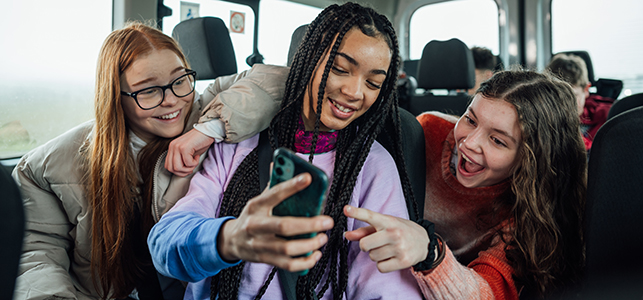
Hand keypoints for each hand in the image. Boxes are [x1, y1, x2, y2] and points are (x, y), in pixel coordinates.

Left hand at [166, 128, 214, 176]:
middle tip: (191, 167)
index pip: (168, 166)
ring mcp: (177, 147)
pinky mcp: (184, 148)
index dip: (177, 172)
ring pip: (177, 168)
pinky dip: (194, 163)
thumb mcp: (188, 152)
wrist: (208, 131)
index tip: (187, 169)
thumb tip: (181, 171)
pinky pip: (188, 163)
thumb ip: (181, 160)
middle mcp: (172, 147)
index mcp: (172, 148)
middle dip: (183, 172)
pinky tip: (197, 157)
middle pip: (171, 168)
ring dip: (188, 169)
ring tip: (194, 162)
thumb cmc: (200, 141)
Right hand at [219, 173, 334, 272]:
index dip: (291, 186)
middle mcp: (255, 225)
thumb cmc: (250, 217)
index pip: (274, 194)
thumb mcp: (257, 200)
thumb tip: (279, 164)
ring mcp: (259, 245)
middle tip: (327, 221)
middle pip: (283, 226)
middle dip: (309, 224)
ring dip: (309, 244)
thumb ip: (272, 185)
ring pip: (287, 248)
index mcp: (255, 206)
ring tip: (322, 237)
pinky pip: (287, 264)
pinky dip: (305, 262)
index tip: (308, 178)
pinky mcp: (265, 259)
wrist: (231, 241)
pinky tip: (314, 254)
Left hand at [343, 205, 428, 272]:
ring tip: (387, 249)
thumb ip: (365, 230)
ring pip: (372, 256)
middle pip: (364, 244)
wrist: (425, 242)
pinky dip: (383, 264)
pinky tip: (391, 258)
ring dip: (376, 255)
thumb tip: (347, 235)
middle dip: (366, 246)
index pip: (370, 216)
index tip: (346, 209)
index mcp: (388, 221)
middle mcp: (394, 233)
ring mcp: (399, 247)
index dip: (357, 212)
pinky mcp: (403, 261)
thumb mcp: (385, 225)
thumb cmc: (401, 231)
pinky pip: (380, 267)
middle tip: (376, 243)